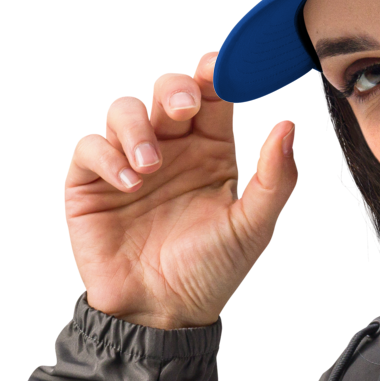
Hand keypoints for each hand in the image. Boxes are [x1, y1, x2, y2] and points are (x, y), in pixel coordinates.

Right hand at [64, 51, 296, 328]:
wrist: (164, 313)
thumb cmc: (213, 270)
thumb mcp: (253, 226)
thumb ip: (275, 178)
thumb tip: (288, 126)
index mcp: (212, 151)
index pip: (214, 97)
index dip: (216, 74)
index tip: (222, 67)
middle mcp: (172, 149)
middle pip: (167, 90)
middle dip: (175, 88)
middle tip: (184, 108)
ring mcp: (130, 162)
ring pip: (124, 110)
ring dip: (137, 127)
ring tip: (152, 166)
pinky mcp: (92, 182)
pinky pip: (90, 147)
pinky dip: (107, 156)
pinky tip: (130, 183)